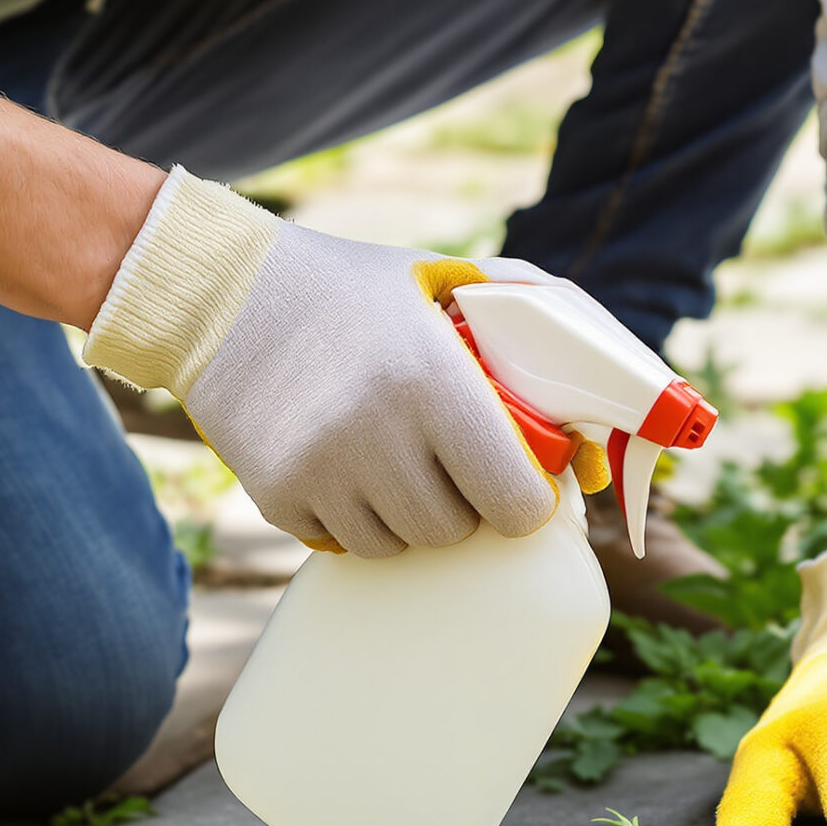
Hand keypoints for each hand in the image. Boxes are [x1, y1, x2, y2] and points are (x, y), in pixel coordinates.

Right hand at [83, 171, 568, 556]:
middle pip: (455, 531)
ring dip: (409, 516)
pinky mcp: (275, 496)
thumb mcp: (449, 280)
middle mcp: (375, 433)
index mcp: (433, 381)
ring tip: (393, 457)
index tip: (516, 481)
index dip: (523, 500)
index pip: (513, 505)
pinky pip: (342, 544)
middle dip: (464, 503)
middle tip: (448, 458)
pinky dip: (352, 518)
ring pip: (399, 545)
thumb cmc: (357, 289)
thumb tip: (605, 425)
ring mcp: (319, 472)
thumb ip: (536, 320)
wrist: (222, 294)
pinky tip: (342, 463)